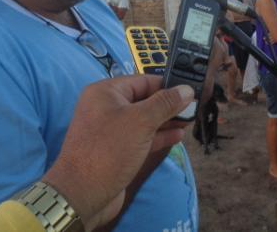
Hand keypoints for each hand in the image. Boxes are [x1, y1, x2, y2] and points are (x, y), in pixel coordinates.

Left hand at [43, 75, 193, 229]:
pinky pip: (141, 137)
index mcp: (106, 92)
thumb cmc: (109, 150)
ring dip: (166, 120)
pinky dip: (159, 135)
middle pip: (144, 100)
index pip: (143, 81)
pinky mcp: (117, 150)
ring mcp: (111, 130)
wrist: (82, 195)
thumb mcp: (141, 121)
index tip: (190, 90)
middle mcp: (106, 107)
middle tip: (194, 107)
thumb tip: (186, 90)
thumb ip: (165, 103)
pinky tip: (177, 136)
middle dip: (168, 104)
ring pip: (144, 120)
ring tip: (189, 121)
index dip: (167, 85)